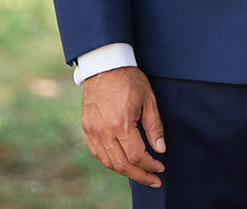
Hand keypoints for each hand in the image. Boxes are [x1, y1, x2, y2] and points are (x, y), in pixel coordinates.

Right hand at [81, 67, 165, 187]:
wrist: (105, 65)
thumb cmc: (130, 80)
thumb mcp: (149, 100)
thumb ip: (155, 127)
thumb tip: (160, 149)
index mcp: (121, 123)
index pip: (136, 156)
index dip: (150, 166)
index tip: (160, 168)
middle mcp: (104, 130)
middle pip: (121, 164)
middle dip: (140, 175)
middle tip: (154, 180)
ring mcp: (92, 130)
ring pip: (108, 162)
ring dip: (125, 172)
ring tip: (140, 174)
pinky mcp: (86, 128)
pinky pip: (97, 153)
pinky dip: (110, 162)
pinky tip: (121, 163)